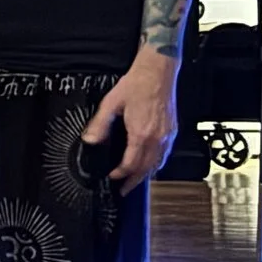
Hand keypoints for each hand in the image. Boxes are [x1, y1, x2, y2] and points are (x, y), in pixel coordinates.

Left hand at [87, 53, 179, 192]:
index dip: (120, 174)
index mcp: (141, 134)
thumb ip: (100, 124)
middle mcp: (157, 138)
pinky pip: (165, 154)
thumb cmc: (137, 84)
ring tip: (136, 182)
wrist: (158, 71)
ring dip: (146, 175)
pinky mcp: (172, 130)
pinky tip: (151, 165)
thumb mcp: (111, 103)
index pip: (130, 164)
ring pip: (158, 164)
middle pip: (146, 169)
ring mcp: (167, 135)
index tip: (112, 178)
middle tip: (124, 191)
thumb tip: (90, 140)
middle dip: (134, 182)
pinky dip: (157, 164)